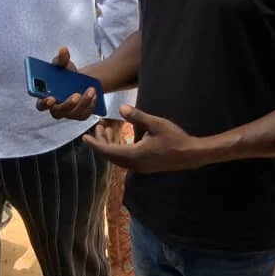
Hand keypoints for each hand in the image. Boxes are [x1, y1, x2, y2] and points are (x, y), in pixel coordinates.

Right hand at [35, 47, 100, 120]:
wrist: (79, 80)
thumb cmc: (66, 73)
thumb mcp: (63, 64)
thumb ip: (61, 58)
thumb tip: (63, 50)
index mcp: (45, 98)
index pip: (41, 105)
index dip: (44, 103)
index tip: (51, 97)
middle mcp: (55, 109)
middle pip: (58, 112)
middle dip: (67, 104)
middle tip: (76, 95)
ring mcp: (68, 114)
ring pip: (74, 113)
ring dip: (83, 102)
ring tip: (91, 89)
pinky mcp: (80, 115)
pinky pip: (85, 113)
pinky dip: (91, 105)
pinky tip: (94, 95)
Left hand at [84, 105, 204, 172]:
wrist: (190, 155)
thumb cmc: (174, 138)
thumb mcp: (155, 124)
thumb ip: (137, 116)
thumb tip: (120, 108)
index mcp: (133, 155)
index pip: (107, 151)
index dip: (95, 144)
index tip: (84, 137)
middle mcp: (133, 164)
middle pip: (110, 155)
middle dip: (102, 141)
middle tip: (99, 126)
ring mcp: (139, 167)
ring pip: (117, 158)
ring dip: (110, 145)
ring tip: (108, 130)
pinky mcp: (144, 166)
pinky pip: (125, 159)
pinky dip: (119, 149)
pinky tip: (122, 138)